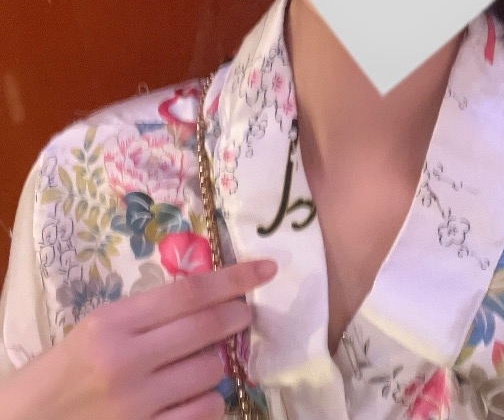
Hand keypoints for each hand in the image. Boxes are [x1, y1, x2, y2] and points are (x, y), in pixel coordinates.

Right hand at [0, 258, 275, 419]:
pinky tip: (197, 394)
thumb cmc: (65, 370)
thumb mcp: (99, 328)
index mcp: (113, 323)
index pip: (190, 293)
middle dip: (237, 316)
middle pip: (208, 328)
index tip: (266, 269)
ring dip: (219, 363)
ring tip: (204, 360)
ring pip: (212, 372)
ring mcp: (137, 405)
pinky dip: (210, 400)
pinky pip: (203, 413)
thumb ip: (149, 313)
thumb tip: (211, 296)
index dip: (234, 278)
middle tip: (244, 313)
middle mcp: (127, 362)